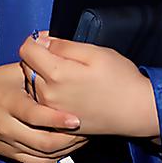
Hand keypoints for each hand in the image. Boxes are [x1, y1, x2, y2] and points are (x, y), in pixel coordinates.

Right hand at [0, 62, 86, 162]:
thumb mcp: (12, 72)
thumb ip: (36, 70)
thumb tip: (64, 61)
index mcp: (7, 103)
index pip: (34, 115)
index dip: (57, 119)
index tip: (77, 119)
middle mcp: (6, 127)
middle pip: (41, 142)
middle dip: (69, 139)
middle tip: (89, 129)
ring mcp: (6, 144)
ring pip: (42, 155)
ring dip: (66, 149)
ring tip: (84, 138)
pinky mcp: (8, 154)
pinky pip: (36, 162)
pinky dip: (55, 157)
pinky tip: (68, 147)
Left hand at [19, 34, 158, 138]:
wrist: (135, 112)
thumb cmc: (121, 80)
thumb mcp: (96, 53)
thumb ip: (65, 46)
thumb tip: (43, 42)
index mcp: (57, 74)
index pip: (26, 50)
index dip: (37, 40)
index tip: (51, 41)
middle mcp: (47, 95)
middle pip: (27, 67)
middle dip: (39, 58)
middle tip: (65, 58)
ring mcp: (51, 111)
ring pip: (32, 85)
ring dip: (43, 76)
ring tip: (69, 76)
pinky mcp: (56, 122)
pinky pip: (41, 102)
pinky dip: (49, 93)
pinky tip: (70, 91)